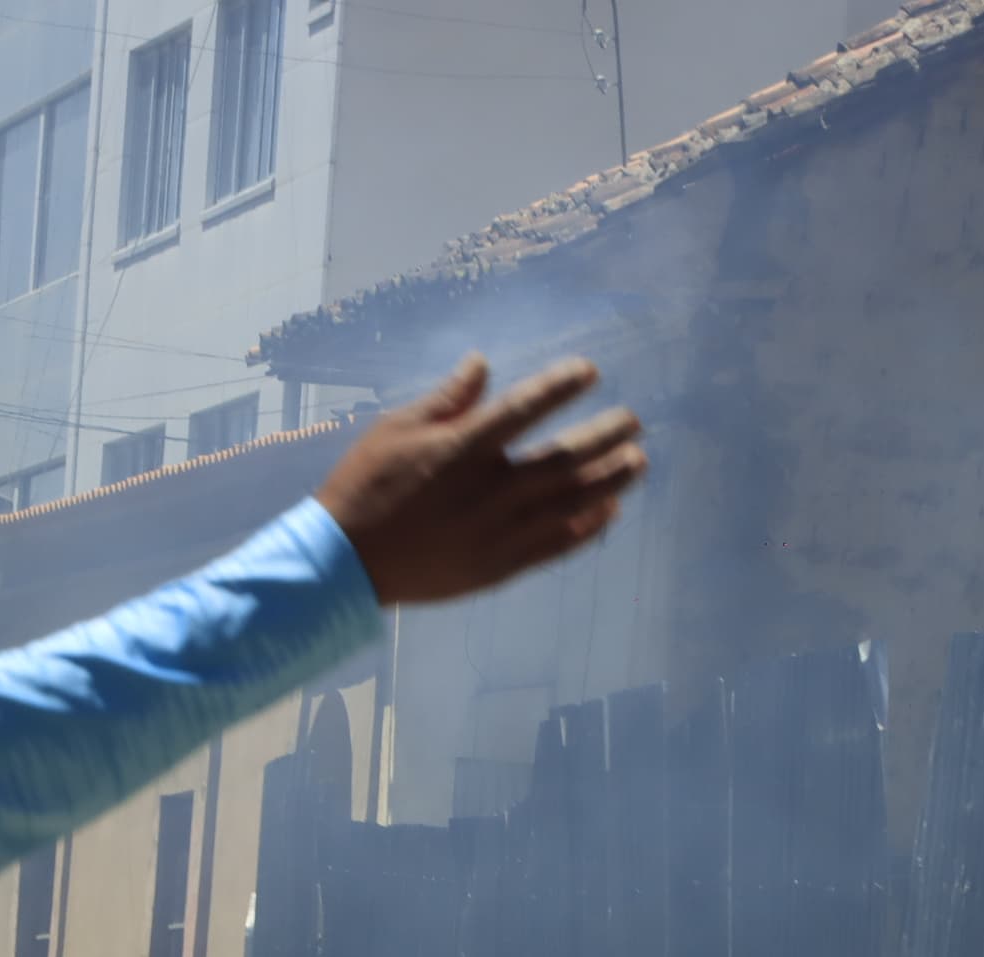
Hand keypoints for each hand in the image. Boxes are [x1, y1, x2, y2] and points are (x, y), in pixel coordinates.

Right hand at [314, 356, 645, 605]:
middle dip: (605, 437)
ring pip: (569, 503)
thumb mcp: (396, 429)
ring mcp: (498, 531)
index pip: (525, 409)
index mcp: (462, 448)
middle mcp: (489, 489)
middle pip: (564, 459)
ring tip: (637, 463)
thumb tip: (482, 363)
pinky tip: (608, 512)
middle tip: (634, 422)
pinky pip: (554, 546)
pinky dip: (586, 529)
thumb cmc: (366, 486)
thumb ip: (446, 400)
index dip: (562, 387)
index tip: (591, 372)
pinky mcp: (498, 566)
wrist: (346, 563)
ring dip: (608, 481)